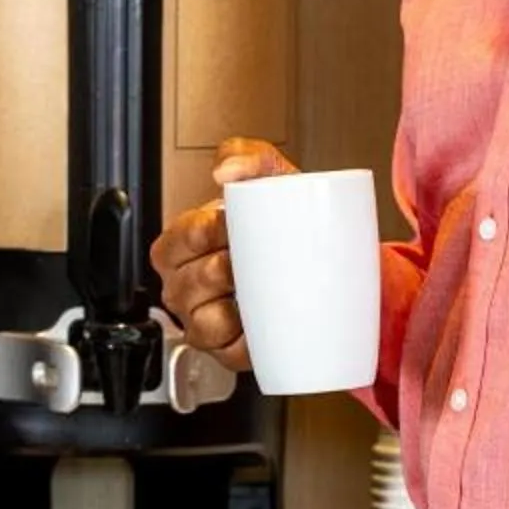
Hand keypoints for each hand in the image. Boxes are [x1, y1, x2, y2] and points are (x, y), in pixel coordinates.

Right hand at [148, 137, 296, 370]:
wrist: (328, 262)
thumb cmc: (286, 223)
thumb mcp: (270, 176)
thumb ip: (248, 155)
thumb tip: (225, 171)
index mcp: (182, 243)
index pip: (181, 237)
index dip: (206, 232)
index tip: (234, 224)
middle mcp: (184, 283)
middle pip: (189, 282)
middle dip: (221, 270)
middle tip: (253, 257)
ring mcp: (203, 319)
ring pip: (203, 323)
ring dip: (229, 308)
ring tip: (258, 291)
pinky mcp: (228, 350)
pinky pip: (227, 353)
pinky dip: (242, 344)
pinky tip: (259, 326)